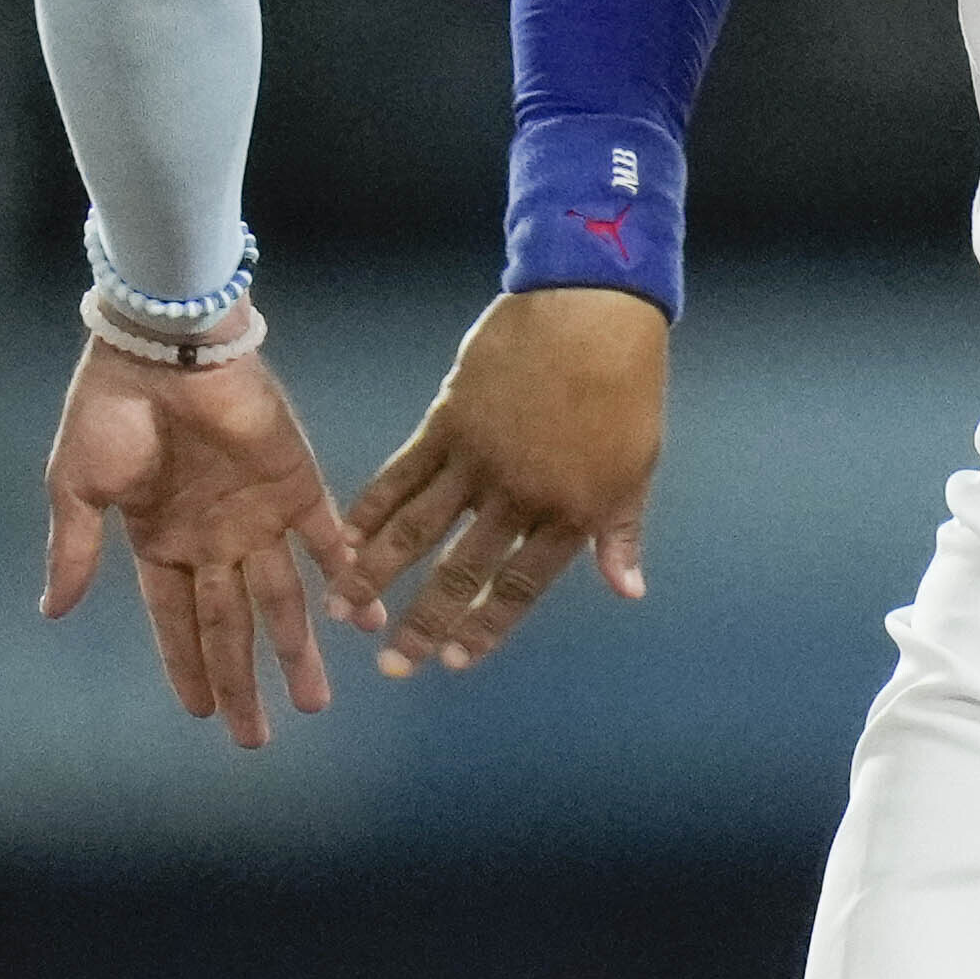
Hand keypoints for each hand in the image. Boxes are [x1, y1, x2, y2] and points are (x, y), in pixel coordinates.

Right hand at [42, 342, 366, 750]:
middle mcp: (213, 537)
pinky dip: (346, 578)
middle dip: (244, 681)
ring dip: (299, 648)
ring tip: (314, 702)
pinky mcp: (299, 484)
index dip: (187, 666)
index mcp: (159, 540)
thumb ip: (73, 550)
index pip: (176, 621)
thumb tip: (52, 612)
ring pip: (284, 598)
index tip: (201, 714)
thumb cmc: (111, 408)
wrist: (164, 341)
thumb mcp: (76, 484)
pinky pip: (327, 541)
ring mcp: (258, 514)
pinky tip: (362, 620)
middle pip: (233, 625)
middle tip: (258, 738)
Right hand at [343, 286, 669, 677]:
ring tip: (343, 610)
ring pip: (417, 530)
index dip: (485, 626)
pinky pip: (401, 474)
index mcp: (568, 514)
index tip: (455, 662)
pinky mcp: (447, 422)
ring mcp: (476, 460)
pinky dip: (372, 508)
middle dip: (424, 623)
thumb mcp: (636, 468)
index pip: (519, 585)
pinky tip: (346, 537)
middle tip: (394, 667)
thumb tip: (627, 591)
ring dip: (376, 573)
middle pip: (459, 571)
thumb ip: (620, 533)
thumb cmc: (626, 387)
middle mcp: (516, 496)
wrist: (592, 311)